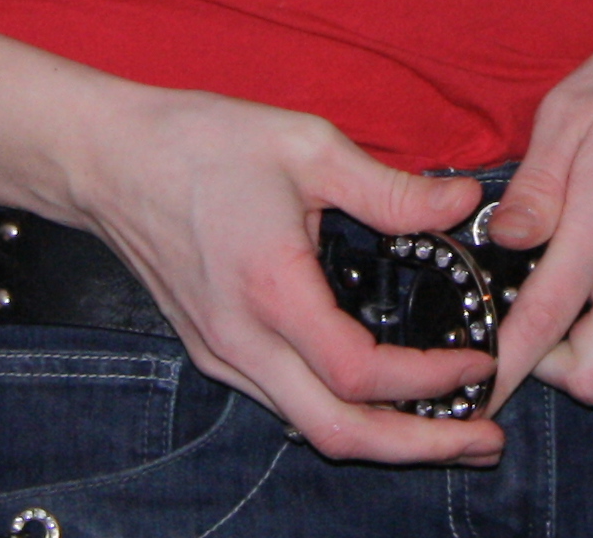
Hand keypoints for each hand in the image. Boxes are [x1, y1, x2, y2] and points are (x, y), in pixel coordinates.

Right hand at [58, 91, 507, 464]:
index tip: (479, 362)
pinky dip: (342, 412)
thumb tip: (462, 204)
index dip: (429, 383)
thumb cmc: (200, 143)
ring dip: (385, 438)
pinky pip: (285, 403)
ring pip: (311, 428)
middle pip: (338, 434)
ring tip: (449, 426)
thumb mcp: (306, 145)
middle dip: (420, 449)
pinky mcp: (214, 351)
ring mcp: (223, 354)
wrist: (107, 160)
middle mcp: (243, 340)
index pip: (361, 374)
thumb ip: (390, 188)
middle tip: (485, 439)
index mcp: (272, 290)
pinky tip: (381, 394)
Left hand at [480, 3, 592, 410]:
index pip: (546, 319)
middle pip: (592, 377)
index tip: (478, 383)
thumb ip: (534, 184)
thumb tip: (504, 238)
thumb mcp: (572, 108)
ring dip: (587, 354)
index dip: (505, 362)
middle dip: (548, 369)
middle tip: (529, 321)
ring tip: (570, 301)